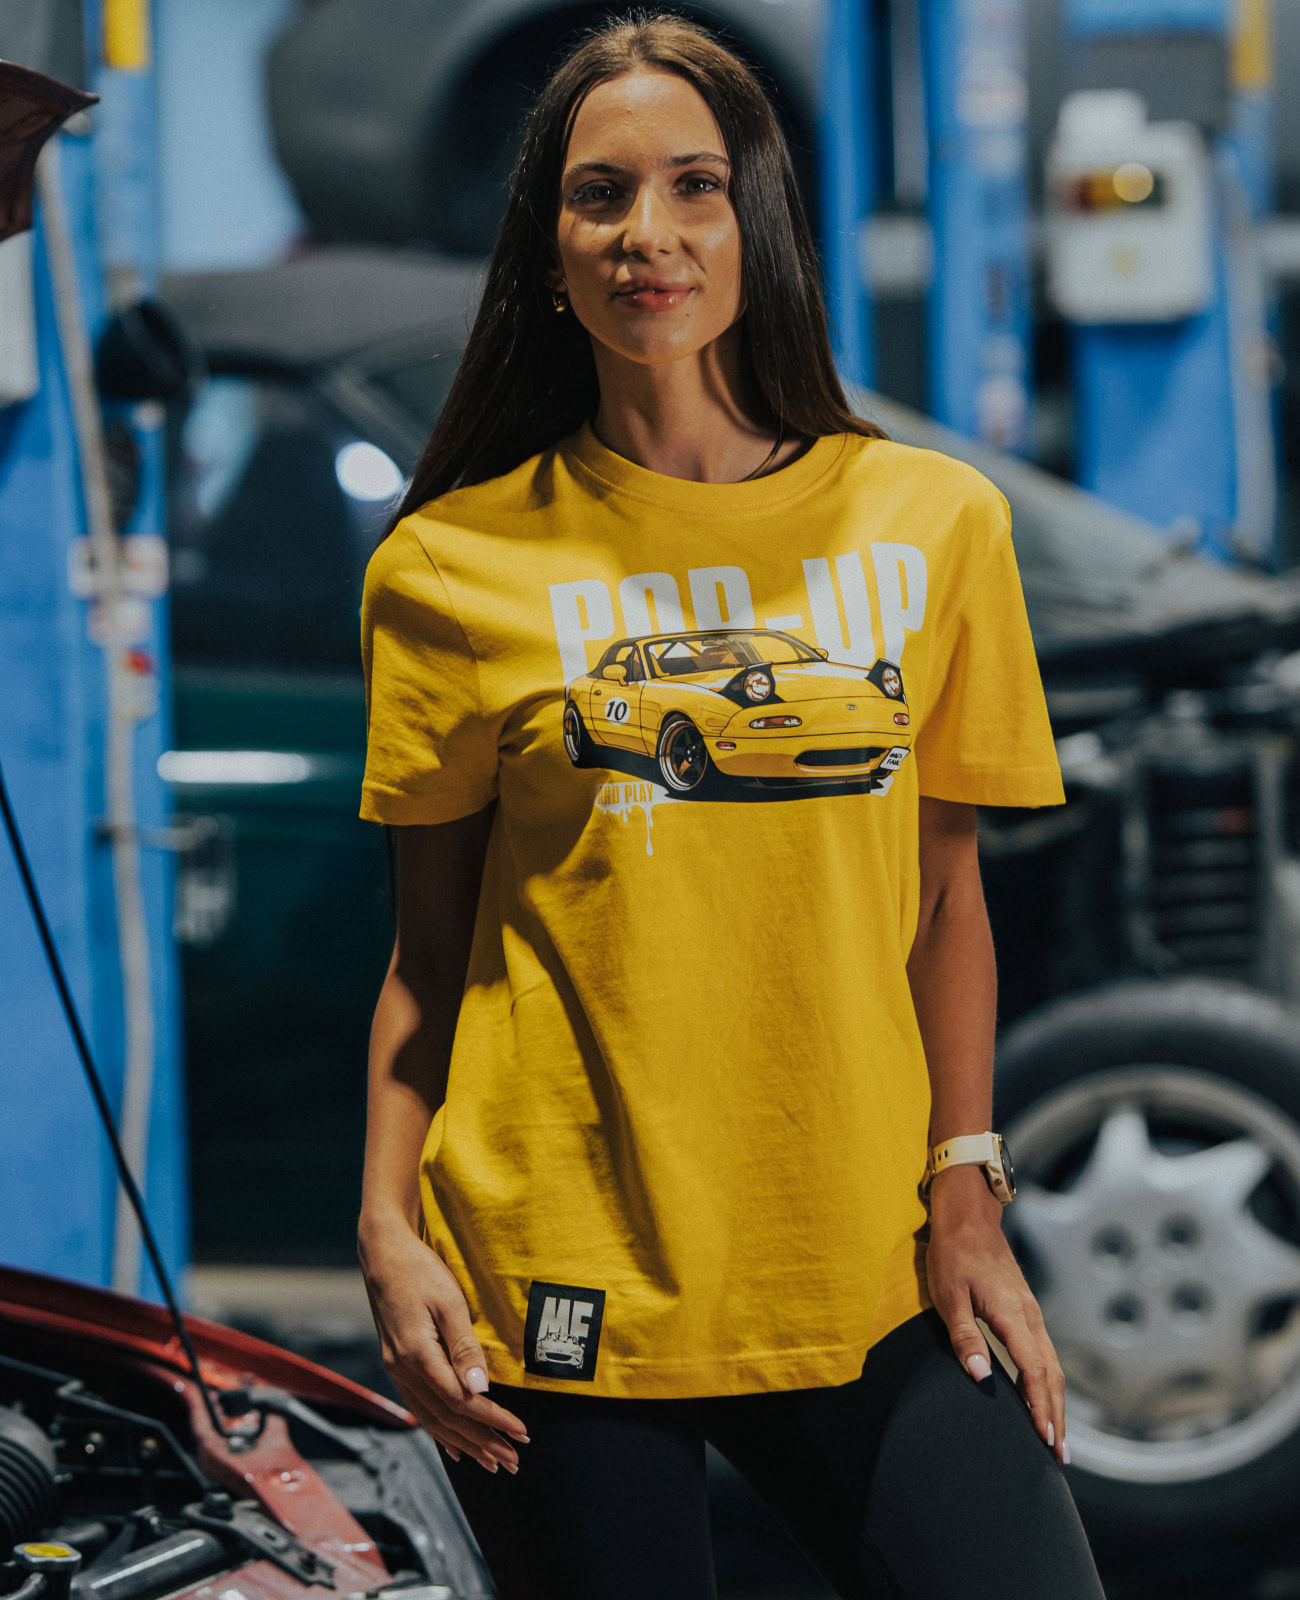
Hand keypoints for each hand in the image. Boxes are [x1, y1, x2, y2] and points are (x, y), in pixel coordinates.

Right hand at [357, 1219, 528, 1473]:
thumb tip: (480, 1390)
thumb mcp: (449, 1301)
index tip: (521, 1433)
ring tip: (491, 1462)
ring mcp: (396, 1369)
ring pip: (432, 1419)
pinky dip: (440, 1430)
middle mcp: (403, 1370)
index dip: (493, 1420)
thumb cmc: (420, 1270)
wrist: (383, 1253)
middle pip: (447, 1418)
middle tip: (513, 1461)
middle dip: (482, 1442)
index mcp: (417, 1356)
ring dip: (464, 1442)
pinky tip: (454, 1446)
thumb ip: (464, 1347)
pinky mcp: (397, 1364)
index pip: (461, 1402)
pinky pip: (420, 1408)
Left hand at [924, 1163, 1068, 1465]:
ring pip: (1051, 1364)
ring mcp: (1031, 1312)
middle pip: (1051, 1374)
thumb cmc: (953, 1254)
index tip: (1045, 1439)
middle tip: (1059, 1454)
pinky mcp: (1025, 1310)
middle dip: (1056, 1415)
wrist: (968, 1216)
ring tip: (1055, 1436)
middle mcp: (1030, 1316)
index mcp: (1012, 1315)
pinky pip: (1043, 1352)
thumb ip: (965, 1336)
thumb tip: (980, 1376)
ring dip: (1055, 1401)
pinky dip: (1047, 1380)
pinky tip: (1040, 1395)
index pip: (1034, 1371)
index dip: (1040, 1407)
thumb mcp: (949, 1295)